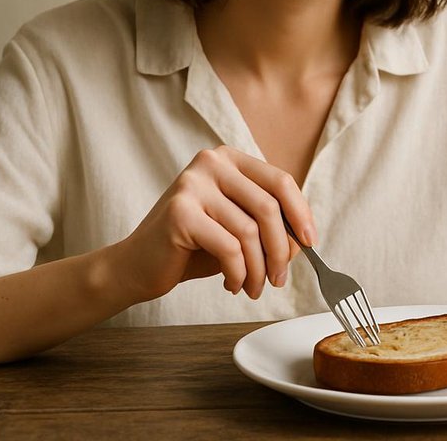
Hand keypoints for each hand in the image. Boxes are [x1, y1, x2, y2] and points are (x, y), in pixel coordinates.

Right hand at [111, 146, 316, 302]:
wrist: (136, 266)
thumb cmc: (192, 248)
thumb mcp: (236, 228)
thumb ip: (268, 224)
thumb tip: (304, 241)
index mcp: (228, 160)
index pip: (280, 181)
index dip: (301, 213)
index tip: (310, 243)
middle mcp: (211, 163)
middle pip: (268, 207)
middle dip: (281, 250)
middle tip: (279, 279)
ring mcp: (192, 185)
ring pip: (249, 232)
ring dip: (258, 269)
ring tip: (253, 287)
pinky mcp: (180, 213)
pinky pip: (229, 248)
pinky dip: (238, 273)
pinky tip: (232, 284)